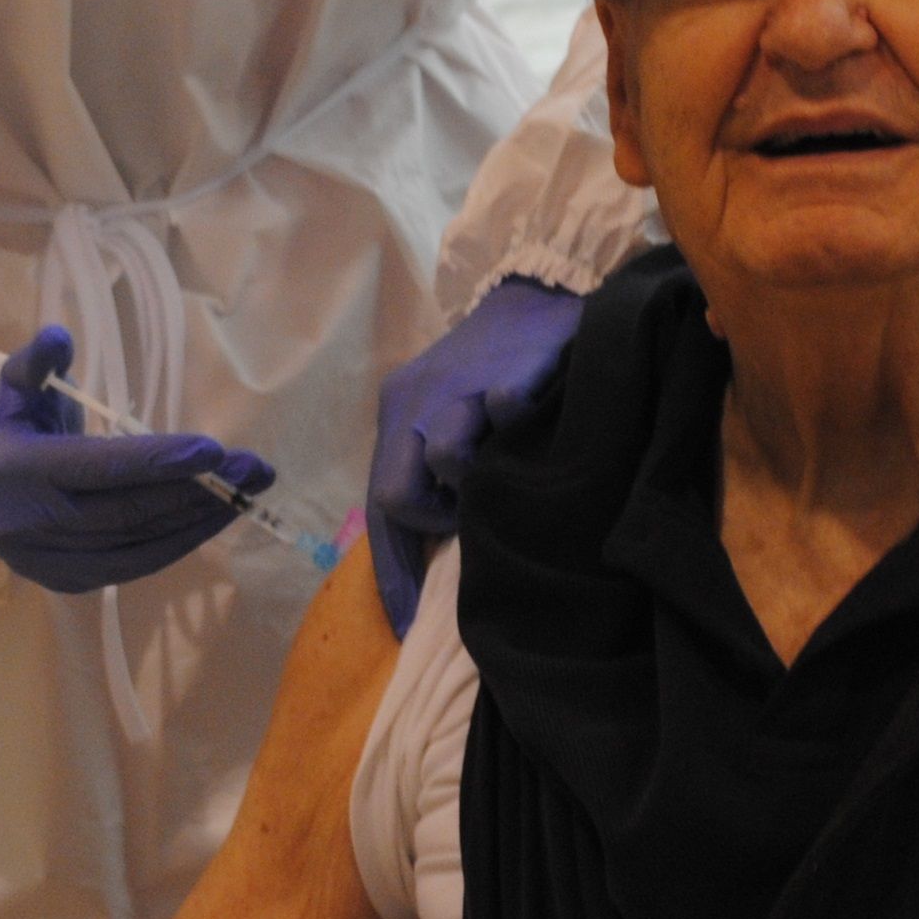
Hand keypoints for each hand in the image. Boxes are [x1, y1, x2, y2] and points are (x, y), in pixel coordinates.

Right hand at [0, 327, 277, 595]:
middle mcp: (31, 525)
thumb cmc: (15, 430)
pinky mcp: (71, 584)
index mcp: (17, 471)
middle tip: (252, 468)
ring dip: (200, 519)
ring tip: (247, 491)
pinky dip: (181, 542)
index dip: (156, 461)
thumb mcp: (16, 389)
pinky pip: (137, 566)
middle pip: (128, 511)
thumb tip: (61, 337)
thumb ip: (38, 362)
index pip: (97, 468)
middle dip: (197, 490)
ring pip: (139, 545)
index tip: (214, 448)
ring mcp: (51, 562)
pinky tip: (215, 517)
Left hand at [366, 277, 583, 633]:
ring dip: (475, 482)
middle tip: (465, 522)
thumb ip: (431, 470)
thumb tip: (431, 549)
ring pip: (445, 461)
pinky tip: (537, 430)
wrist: (539, 292)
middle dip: (429, 521)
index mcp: (397, 412)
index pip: (379, 507)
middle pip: (392, 494)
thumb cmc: (492, 366)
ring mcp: (460, 386)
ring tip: (503, 472)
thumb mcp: (445, 413)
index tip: (406, 626)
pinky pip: (502, 417)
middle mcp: (416, 400)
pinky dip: (517, 433)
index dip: (391, 572)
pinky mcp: (507, 373)